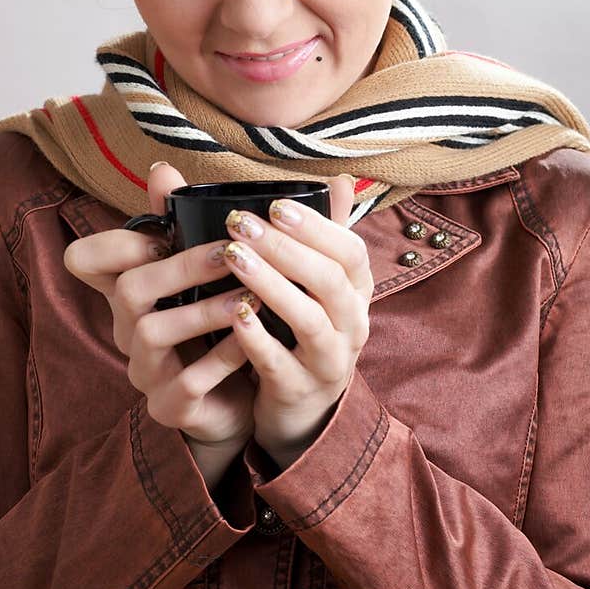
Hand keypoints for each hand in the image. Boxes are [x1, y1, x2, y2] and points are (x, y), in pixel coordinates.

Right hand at [62, 163, 258, 485]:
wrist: (239, 398)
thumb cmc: (218, 325)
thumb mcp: (203, 273)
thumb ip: (185, 223)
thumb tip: (162, 168)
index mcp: (130, 291)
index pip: (85, 260)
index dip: (111, 243)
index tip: (158, 234)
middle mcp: (127, 328)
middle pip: (129, 289)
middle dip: (180, 267)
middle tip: (228, 254)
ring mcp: (145, 371)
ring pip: (152, 333)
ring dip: (202, 311)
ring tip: (248, 296)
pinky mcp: (169, 407)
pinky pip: (186, 383)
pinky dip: (220, 358)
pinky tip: (253, 339)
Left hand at [219, 175, 373, 469]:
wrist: (301, 410)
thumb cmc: (303, 332)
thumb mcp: (319, 284)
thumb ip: (323, 234)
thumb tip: (341, 178)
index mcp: (356, 292)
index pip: (350, 252)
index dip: (316, 226)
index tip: (275, 204)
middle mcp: (351, 325)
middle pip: (330, 281)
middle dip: (285, 248)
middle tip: (241, 223)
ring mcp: (329, 361)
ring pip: (309, 320)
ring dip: (271, 285)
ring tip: (233, 257)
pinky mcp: (299, 391)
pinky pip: (280, 364)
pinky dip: (257, 338)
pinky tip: (233, 314)